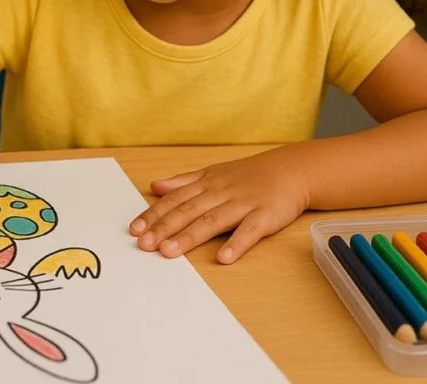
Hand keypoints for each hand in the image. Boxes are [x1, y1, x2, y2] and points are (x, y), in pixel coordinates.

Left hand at [128, 148, 309, 263]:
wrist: (292, 169)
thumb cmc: (249, 175)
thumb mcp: (213, 173)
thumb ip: (184, 182)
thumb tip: (155, 186)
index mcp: (207, 184)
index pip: (175, 200)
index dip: (154, 215)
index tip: (134, 230)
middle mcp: (221, 192)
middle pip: (189, 211)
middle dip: (164, 228)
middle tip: (145, 244)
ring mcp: (243, 204)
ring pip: (213, 220)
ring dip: (190, 236)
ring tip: (170, 252)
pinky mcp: (265, 216)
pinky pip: (250, 230)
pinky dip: (237, 243)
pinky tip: (223, 258)